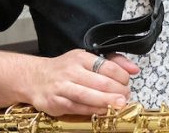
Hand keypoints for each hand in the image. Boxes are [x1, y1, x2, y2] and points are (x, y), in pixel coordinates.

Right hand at [23, 49, 138, 115]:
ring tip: (119, 104)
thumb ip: (112, 62)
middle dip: (117, 91)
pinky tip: (103, 111)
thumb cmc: (64, 69)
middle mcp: (71, 71)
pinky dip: (93, 111)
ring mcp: (63, 87)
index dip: (121, 75)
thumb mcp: (86, 59)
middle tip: (126, 96)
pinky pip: (78, 108)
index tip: (127, 82)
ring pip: (88, 96)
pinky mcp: (56, 102)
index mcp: (81, 58)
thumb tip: (134, 69)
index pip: (106, 66)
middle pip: (100, 82)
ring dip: (107, 102)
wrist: (34, 78)